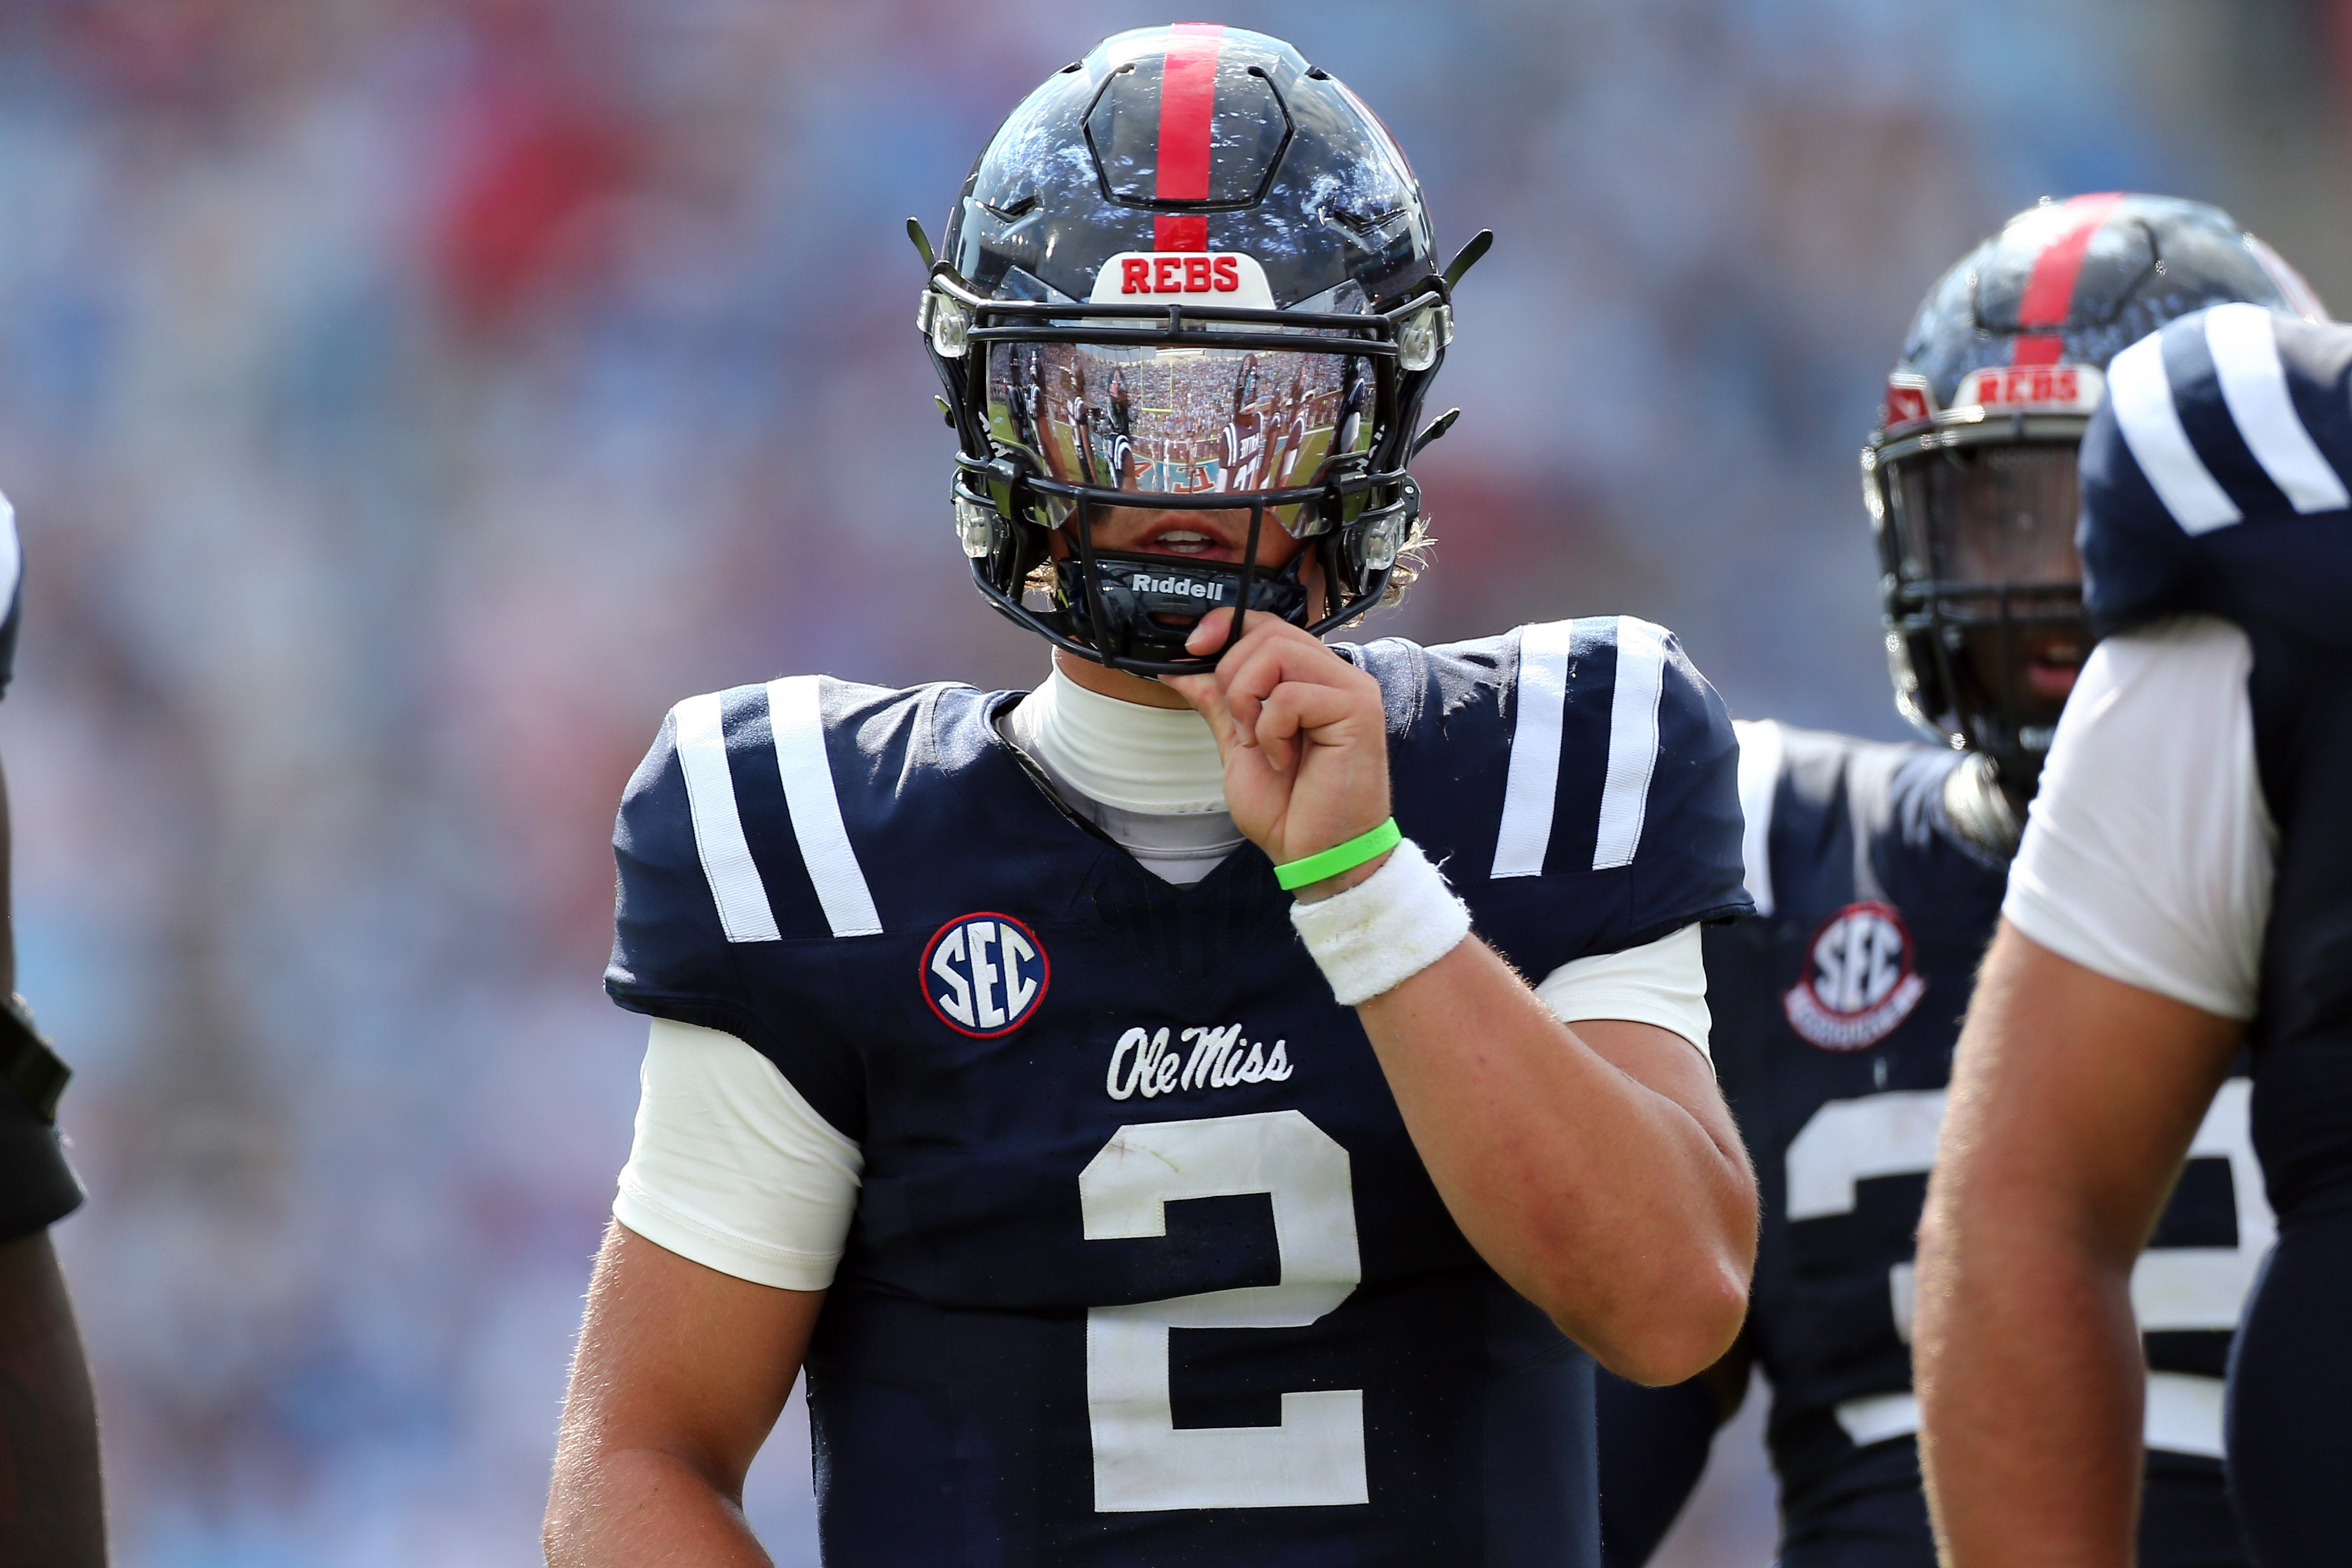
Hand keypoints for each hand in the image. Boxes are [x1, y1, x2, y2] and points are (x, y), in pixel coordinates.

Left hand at [1161, 610, 1392, 896]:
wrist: (1317, 855)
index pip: (1269, 626)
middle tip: (1241, 727)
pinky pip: (1291, 694)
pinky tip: (1283, 760)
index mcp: (1311, 680)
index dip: (1227, 625)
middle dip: (1233, 677)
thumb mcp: (1239, 747)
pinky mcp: (1359, 709)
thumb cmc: (1290, 811)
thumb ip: (1219, 704)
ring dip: (1249, 700)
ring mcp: (1352, 690)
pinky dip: (1272, 730)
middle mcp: (1336, 677)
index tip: (1193, 647)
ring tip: (1261, 743)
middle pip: (1269, 633)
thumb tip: (1182, 670)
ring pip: (1279, 652)